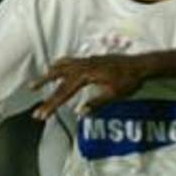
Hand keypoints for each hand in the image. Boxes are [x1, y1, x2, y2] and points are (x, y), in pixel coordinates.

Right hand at [34, 53, 150, 119]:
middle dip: (46, 97)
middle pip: (58, 81)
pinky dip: (58, 65)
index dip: (51, 105)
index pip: (64, 92)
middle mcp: (82, 65)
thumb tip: (79, 113)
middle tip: (36, 111)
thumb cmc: (130, 80)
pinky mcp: (90, 59)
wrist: (140, 64)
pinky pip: (68, 61)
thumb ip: (97, 103)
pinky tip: (55, 67)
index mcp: (86, 75)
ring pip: (60, 68)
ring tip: (35, 85)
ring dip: (47, 77)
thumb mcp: (115, 94)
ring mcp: (85, 61)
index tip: (41, 115)